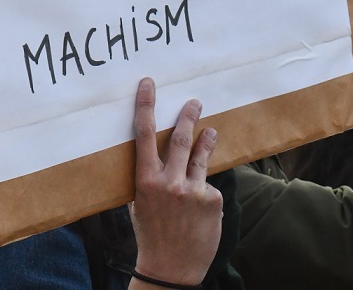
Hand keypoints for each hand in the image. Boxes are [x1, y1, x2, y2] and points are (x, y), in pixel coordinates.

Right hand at [129, 78, 222, 287]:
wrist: (171, 268)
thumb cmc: (151, 234)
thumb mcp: (140, 203)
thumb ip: (149, 177)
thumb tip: (156, 152)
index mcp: (145, 180)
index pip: (144, 134)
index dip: (146, 105)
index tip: (148, 84)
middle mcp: (170, 182)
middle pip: (182, 138)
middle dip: (189, 115)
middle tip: (194, 101)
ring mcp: (193, 190)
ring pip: (201, 156)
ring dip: (207, 140)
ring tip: (211, 131)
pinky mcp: (212, 200)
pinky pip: (209, 185)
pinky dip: (205, 191)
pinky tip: (201, 208)